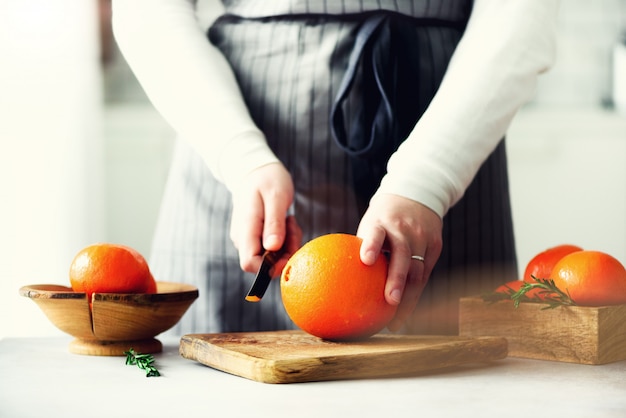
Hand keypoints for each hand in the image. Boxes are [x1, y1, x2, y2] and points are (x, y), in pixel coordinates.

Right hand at [229, 163, 301, 274]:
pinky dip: (285, 239)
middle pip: (264, 263)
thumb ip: (274, 223)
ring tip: (289, 220)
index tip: (288, 252)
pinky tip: (286, 222)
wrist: (257, 170)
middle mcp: (243, 238)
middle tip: (292, 226)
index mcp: (245, 228)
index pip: (249, 263)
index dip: (270, 266)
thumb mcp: (276, 197)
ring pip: (271, 256)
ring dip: (288, 244)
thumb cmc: (267, 179)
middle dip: (285, 252)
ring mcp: (249, 238)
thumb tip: (272, 248)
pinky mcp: (256, 237)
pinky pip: (273, 247)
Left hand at [356, 193, 442, 330]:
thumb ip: (360, 248)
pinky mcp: (435, 245)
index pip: (377, 233)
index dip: (372, 245)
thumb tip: (335, 282)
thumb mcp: (371, 224)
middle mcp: (404, 229)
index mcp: (382, 222)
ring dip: (408, 297)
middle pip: (402, 255)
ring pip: (418, 269)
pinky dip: (416, 292)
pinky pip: (426, 273)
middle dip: (397, 279)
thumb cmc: (383, 219)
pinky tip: (406, 312)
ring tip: (396, 320)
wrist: (415, 196)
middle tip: (390, 301)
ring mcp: (422, 237)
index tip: (365, 260)